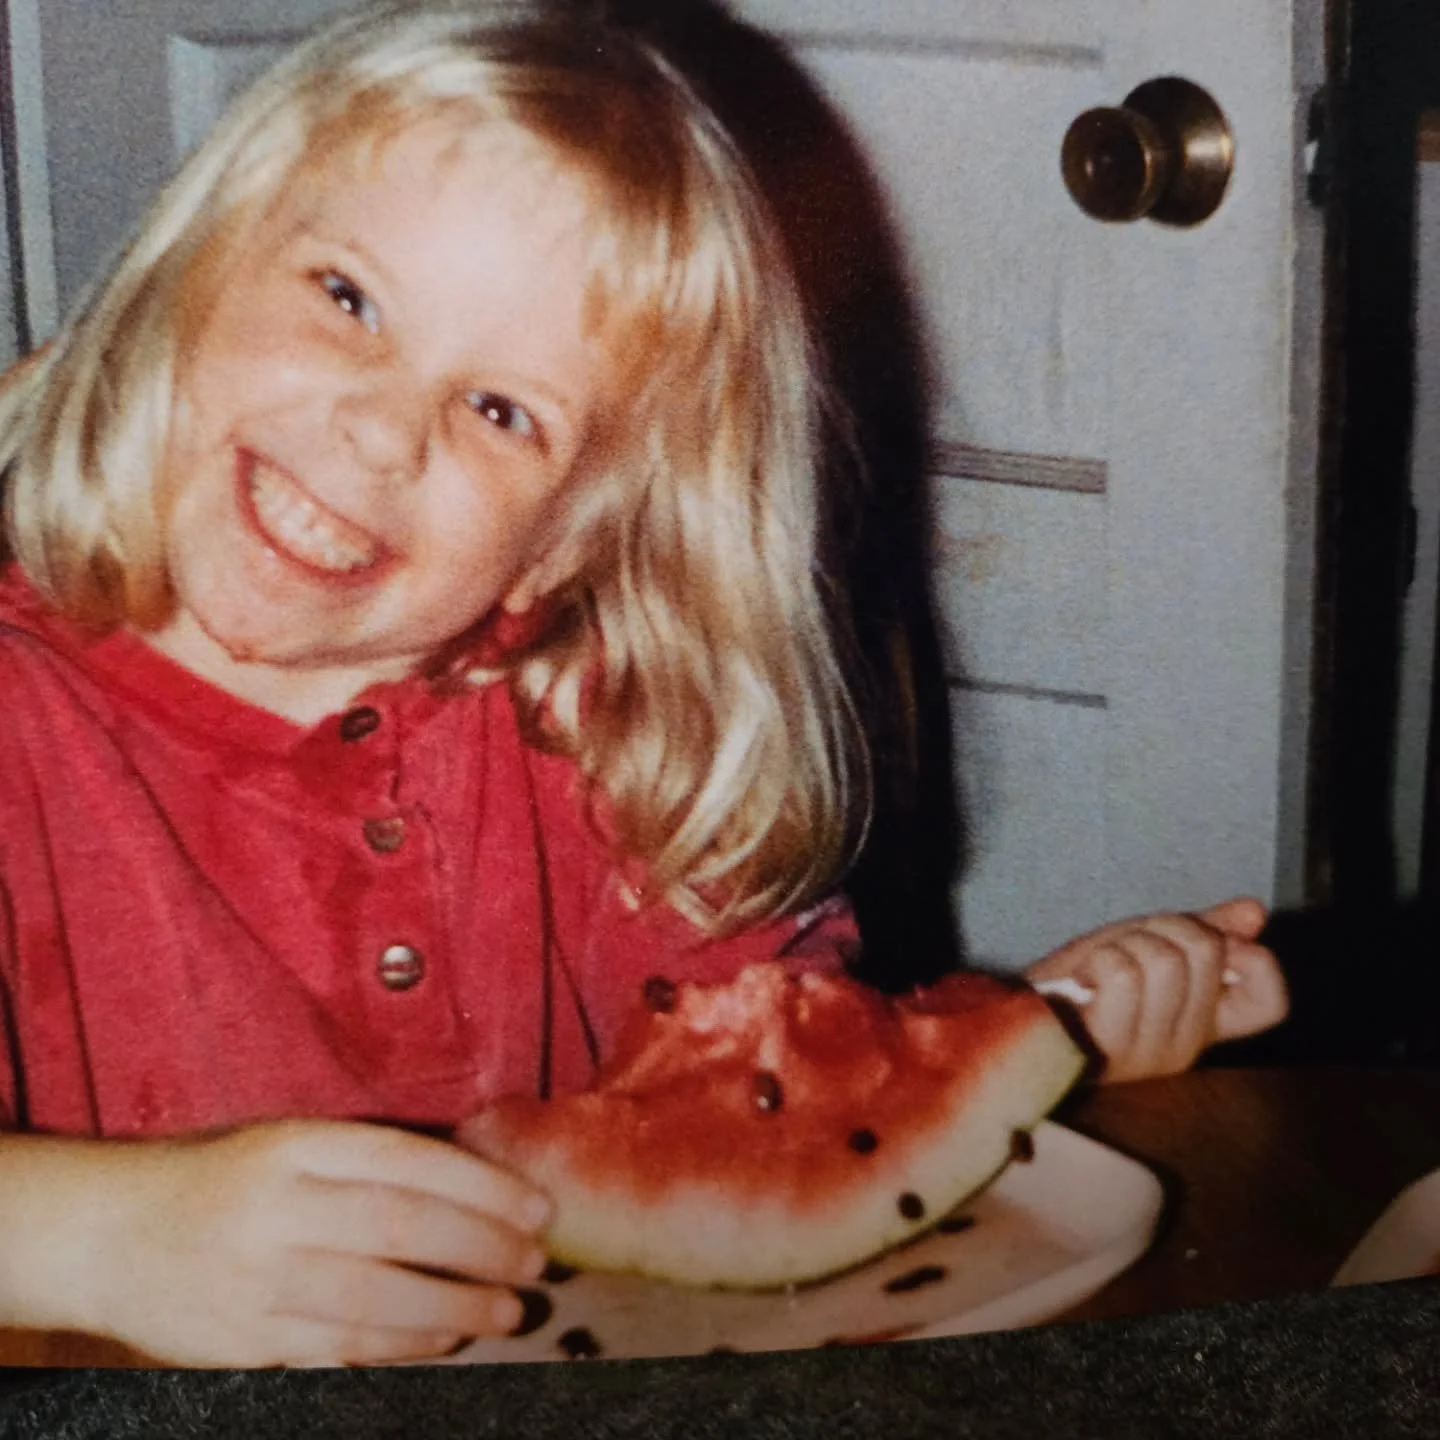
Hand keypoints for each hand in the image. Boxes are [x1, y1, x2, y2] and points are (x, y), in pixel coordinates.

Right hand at [79, 1119, 552, 1366]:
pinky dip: (402, 1348)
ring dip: (455, 1308)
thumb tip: (482, 1186)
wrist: (111, 1233)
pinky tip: (443, 1340)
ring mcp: (256, 1278)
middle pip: (401, 1228)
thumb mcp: (292, 1143)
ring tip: (505, 1312)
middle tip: (532, 1264)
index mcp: (296, 1144)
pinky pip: (339, 1349)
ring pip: (376, 1299)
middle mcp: (277, 1206)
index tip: (537, 1207)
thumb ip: (370, 1160)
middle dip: (482, 1248)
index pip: (409, 1161)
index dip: (484, 1186)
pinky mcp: (240, 1342)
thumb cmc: (228, 1180)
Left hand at [1024, 897, 1288, 1083]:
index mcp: (1204, 1024)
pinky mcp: (1112, 1046)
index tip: (1210, 944)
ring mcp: (1151, 1051)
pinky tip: (1083, 979)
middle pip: (1205, 950)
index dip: (1251, 959)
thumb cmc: (1080, 982)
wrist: (1016, 1017)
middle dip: (1160, 927)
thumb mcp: (1145, 947)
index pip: (1271, 1002)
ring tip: (1099, 967)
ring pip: (1164, 958)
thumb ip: (1203, 932)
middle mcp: (1188, 1045)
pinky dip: (1098, 958)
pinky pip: (1123, 972)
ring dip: (1124, 943)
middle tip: (1126, 948)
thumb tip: (1255, 911)